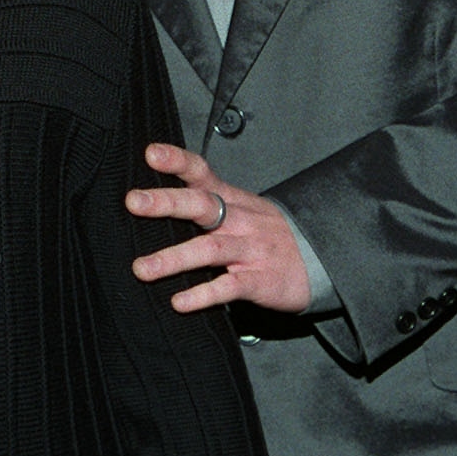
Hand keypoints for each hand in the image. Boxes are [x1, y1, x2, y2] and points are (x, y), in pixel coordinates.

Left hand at [125, 143, 312, 313]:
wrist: (322, 259)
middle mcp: (240, 220)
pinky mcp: (260, 281)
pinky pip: (229, 287)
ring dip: (173, 258)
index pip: (203, 173)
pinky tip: (179, 302)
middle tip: (133, 201)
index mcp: (233, 200)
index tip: (151, 153)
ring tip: (142, 268)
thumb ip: (207, 203)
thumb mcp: (243, 209)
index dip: (178, 161)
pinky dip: (203, 294)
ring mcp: (251, 251)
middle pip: (202, 205)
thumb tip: (156, 201)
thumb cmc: (270, 234)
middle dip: (166, 202)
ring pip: (210, 249)